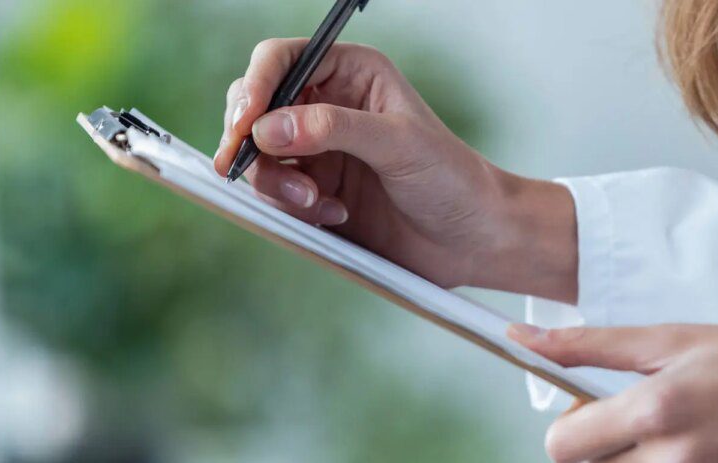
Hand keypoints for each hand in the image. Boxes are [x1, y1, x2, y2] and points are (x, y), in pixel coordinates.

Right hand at [215, 39, 576, 300]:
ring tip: (315, 201)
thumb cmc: (452, 179)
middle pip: (255, 105)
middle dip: (250, 138)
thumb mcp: (397, 144)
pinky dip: (293, 207)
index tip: (246, 125)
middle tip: (244, 164)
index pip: (281, 60)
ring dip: (276, 181)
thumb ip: (333, 128)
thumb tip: (271, 126)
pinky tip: (333, 214)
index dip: (255, 87)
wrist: (472, 239)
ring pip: (258, 155)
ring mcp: (318, 150)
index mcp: (352, 73)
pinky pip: (275, 194)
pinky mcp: (314, 190)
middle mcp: (328, 105)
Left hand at [508, 324, 717, 462]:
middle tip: (639, 425)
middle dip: (601, 451)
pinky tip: (702, 450)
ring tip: (675, 437)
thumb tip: (523, 340)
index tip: (595, 413)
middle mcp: (672, 462)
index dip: (570, 428)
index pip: (561, 446)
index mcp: (656, 411)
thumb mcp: (674, 339)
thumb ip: (591, 345)